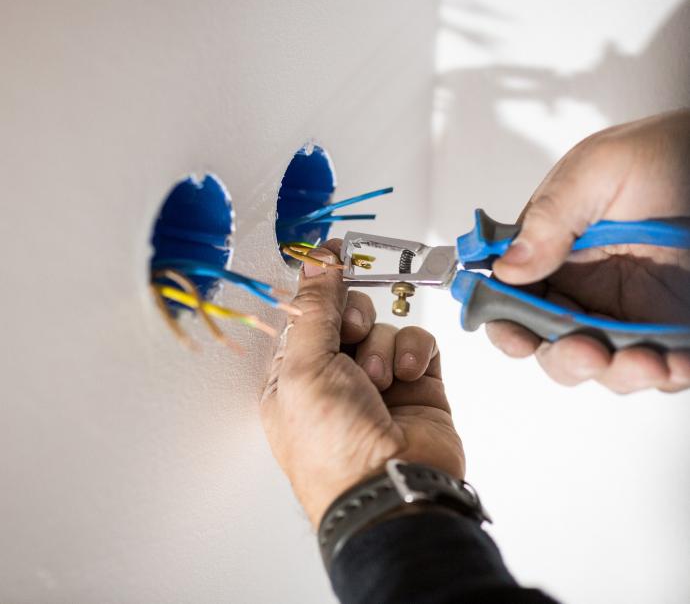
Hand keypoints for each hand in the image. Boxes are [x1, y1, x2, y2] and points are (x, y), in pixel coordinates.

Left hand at [260, 241, 463, 526]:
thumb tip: (316, 257)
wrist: (391, 491)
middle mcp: (336, 374)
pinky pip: (419, 341)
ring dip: (383, 345)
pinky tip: (408, 376)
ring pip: (385, 326)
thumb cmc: (332, 443)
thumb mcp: (306, 366)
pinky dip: (415, 351)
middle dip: (353, 317)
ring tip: (381, 379)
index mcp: (296, 373)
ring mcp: (380, 380)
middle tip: (351, 334)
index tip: (333, 253)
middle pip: (348, 313)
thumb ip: (315, 306)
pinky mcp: (418, 384)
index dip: (319, 285)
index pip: (306, 313)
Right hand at [489, 109, 689, 393]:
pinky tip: (678, 363)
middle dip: (567, 359)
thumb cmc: (660, 152)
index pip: (511, 302)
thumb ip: (548, 218)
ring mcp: (627, 310)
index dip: (507, 327)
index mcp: (550, 254)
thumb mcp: (595, 170)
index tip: (519, 340)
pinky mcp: (670, 324)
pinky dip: (670, 372)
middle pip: (553, 346)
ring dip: (621, 375)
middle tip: (589, 353)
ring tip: (650, 362)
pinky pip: (664, 364)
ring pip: (607, 366)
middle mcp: (582, 288)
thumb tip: (508, 267)